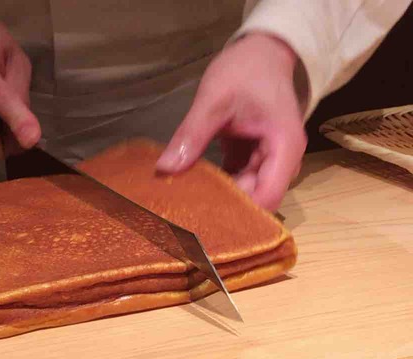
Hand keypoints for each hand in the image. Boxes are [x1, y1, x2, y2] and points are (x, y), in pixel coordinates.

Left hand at [156, 33, 306, 210]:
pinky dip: (218, 184)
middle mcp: (282, 160)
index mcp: (284, 147)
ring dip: (220, 196)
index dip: (239, 210)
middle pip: (257, 198)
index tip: (203, 215)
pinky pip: (238, 179)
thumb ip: (192, 134)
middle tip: (186, 213)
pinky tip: (193, 188)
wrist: (261, 51)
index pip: (267, 196)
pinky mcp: (253, 157)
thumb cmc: (244, 70)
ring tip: (186, 204)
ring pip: (246, 192)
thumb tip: (165, 168)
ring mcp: (268, 160)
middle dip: (225, 207)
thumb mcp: (213, 100)